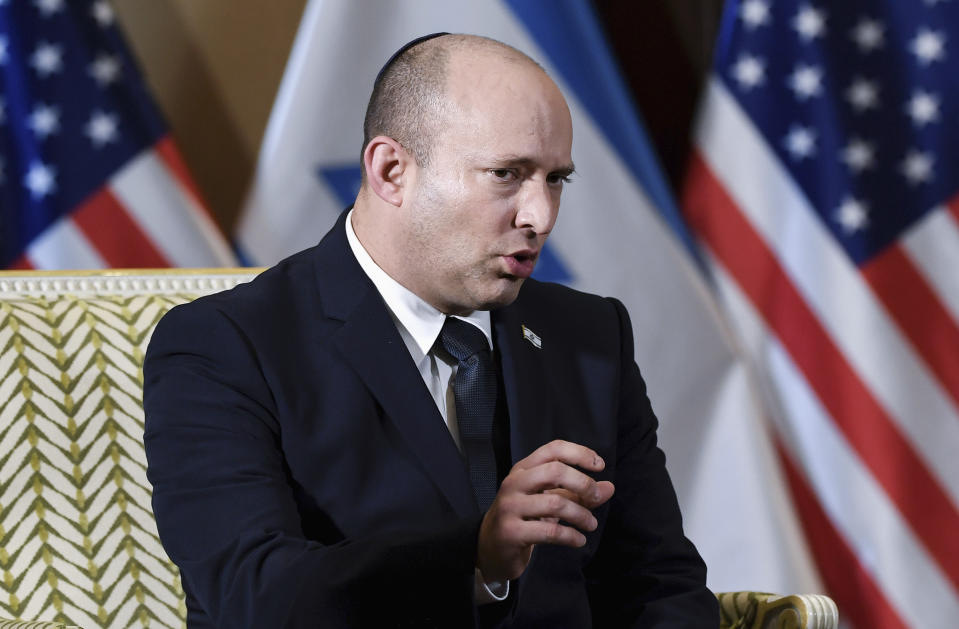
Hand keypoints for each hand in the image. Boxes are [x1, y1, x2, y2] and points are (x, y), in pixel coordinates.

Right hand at [476, 440, 614, 582]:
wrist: (491, 547)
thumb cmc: (525, 518)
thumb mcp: (550, 500)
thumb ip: (578, 493)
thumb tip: (609, 488)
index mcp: (524, 469)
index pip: (553, 449)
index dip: (579, 453)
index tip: (600, 465)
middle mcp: (514, 483)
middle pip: (555, 471)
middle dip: (583, 484)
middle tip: (597, 498)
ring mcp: (510, 507)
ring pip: (555, 503)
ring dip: (580, 515)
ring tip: (591, 524)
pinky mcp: (511, 532)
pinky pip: (548, 532)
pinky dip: (570, 536)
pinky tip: (579, 540)